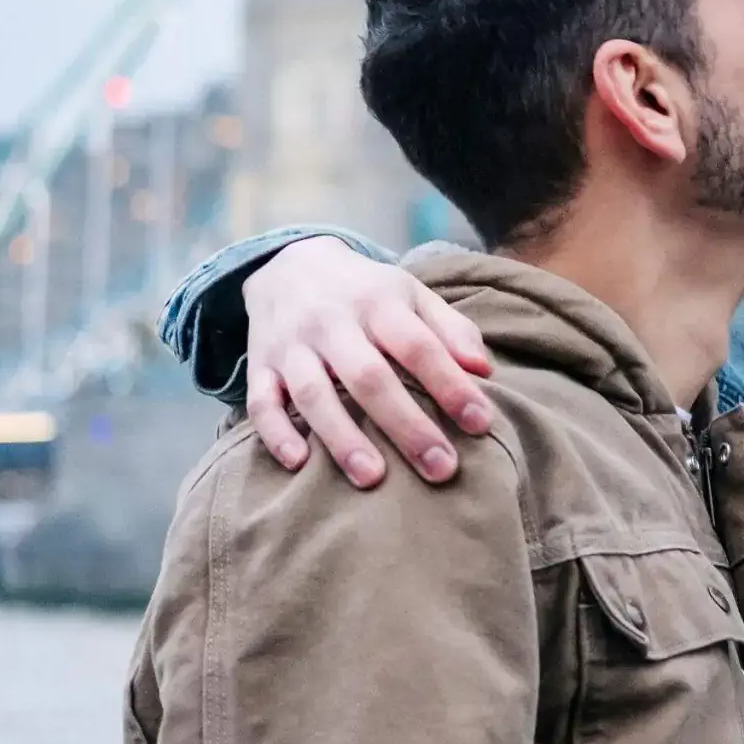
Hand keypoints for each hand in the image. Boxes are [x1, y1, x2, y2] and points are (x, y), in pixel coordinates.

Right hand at [244, 237, 492, 487]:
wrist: (289, 263)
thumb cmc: (366, 291)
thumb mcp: (411, 294)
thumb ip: (450, 329)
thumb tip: (484, 371)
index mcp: (378, 302)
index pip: (418, 345)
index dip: (450, 384)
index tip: (480, 423)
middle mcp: (332, 322)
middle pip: (369, 377)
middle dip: (406, 425)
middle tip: (440, 469)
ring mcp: (291, 345)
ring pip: (314, 394)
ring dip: (342, 438)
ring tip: (373, 479)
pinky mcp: (260, 365)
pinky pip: (261, 402)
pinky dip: (276, 433)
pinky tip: (299, 462)